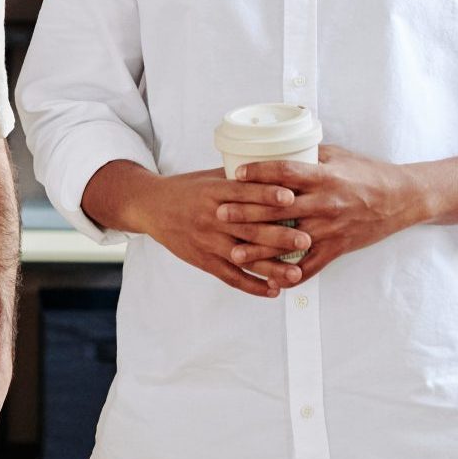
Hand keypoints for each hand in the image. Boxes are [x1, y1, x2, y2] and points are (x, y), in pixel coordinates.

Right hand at [122, 168, 310, 296]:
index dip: (267, 195)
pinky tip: (273, 291)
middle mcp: (212, 218)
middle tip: (305, 240)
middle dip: (278, 236)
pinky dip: (252, 286)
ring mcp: (207, 242)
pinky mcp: (203, 261)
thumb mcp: (210, 177)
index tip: (291, 197)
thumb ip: (240, 178)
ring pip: (243, 257)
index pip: (243, 193)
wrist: (152, 207)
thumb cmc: (187, 189)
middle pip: (248, 228)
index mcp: (214, 192)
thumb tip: (278, 168)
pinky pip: (230, 277)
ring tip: (296, 274)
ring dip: (271, 268)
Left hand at [225, 146, 429, 277]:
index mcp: (324, 176)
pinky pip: (311, 267)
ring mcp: (330, 228)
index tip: (236, 174)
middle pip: (278, 208)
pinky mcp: (337, 248)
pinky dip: (290, 276)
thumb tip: (279, 147)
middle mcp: (325, 203)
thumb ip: (309, 155)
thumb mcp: (339, 156)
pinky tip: (271, 281)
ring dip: (259, 250)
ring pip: (289, 241)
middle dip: (246, 212)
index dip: (258, 172)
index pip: (285, 172)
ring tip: (234, 253)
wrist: (401, 199)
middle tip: (220, 213)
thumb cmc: (369, 173)